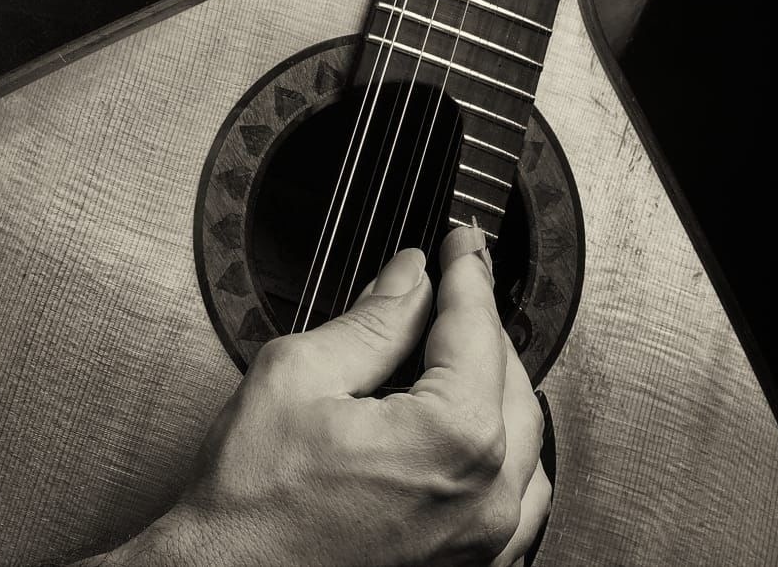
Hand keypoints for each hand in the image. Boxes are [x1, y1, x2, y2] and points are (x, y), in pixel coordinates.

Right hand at [139, 228, 548, 566]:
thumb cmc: (252, 506)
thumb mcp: (299, 376)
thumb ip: (372, 320)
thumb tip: (411, 277)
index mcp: (452, 440)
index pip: (475, 327)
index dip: (465, 271)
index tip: (459, 242)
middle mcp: (485, 499)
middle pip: (510, 379)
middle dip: (477, 324)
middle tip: (446, 283)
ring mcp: (484, 545)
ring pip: (524, 440)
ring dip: (496, 386)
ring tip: (451, 350)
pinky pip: (519, 501)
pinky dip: (504, 453)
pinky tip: (470, 431)